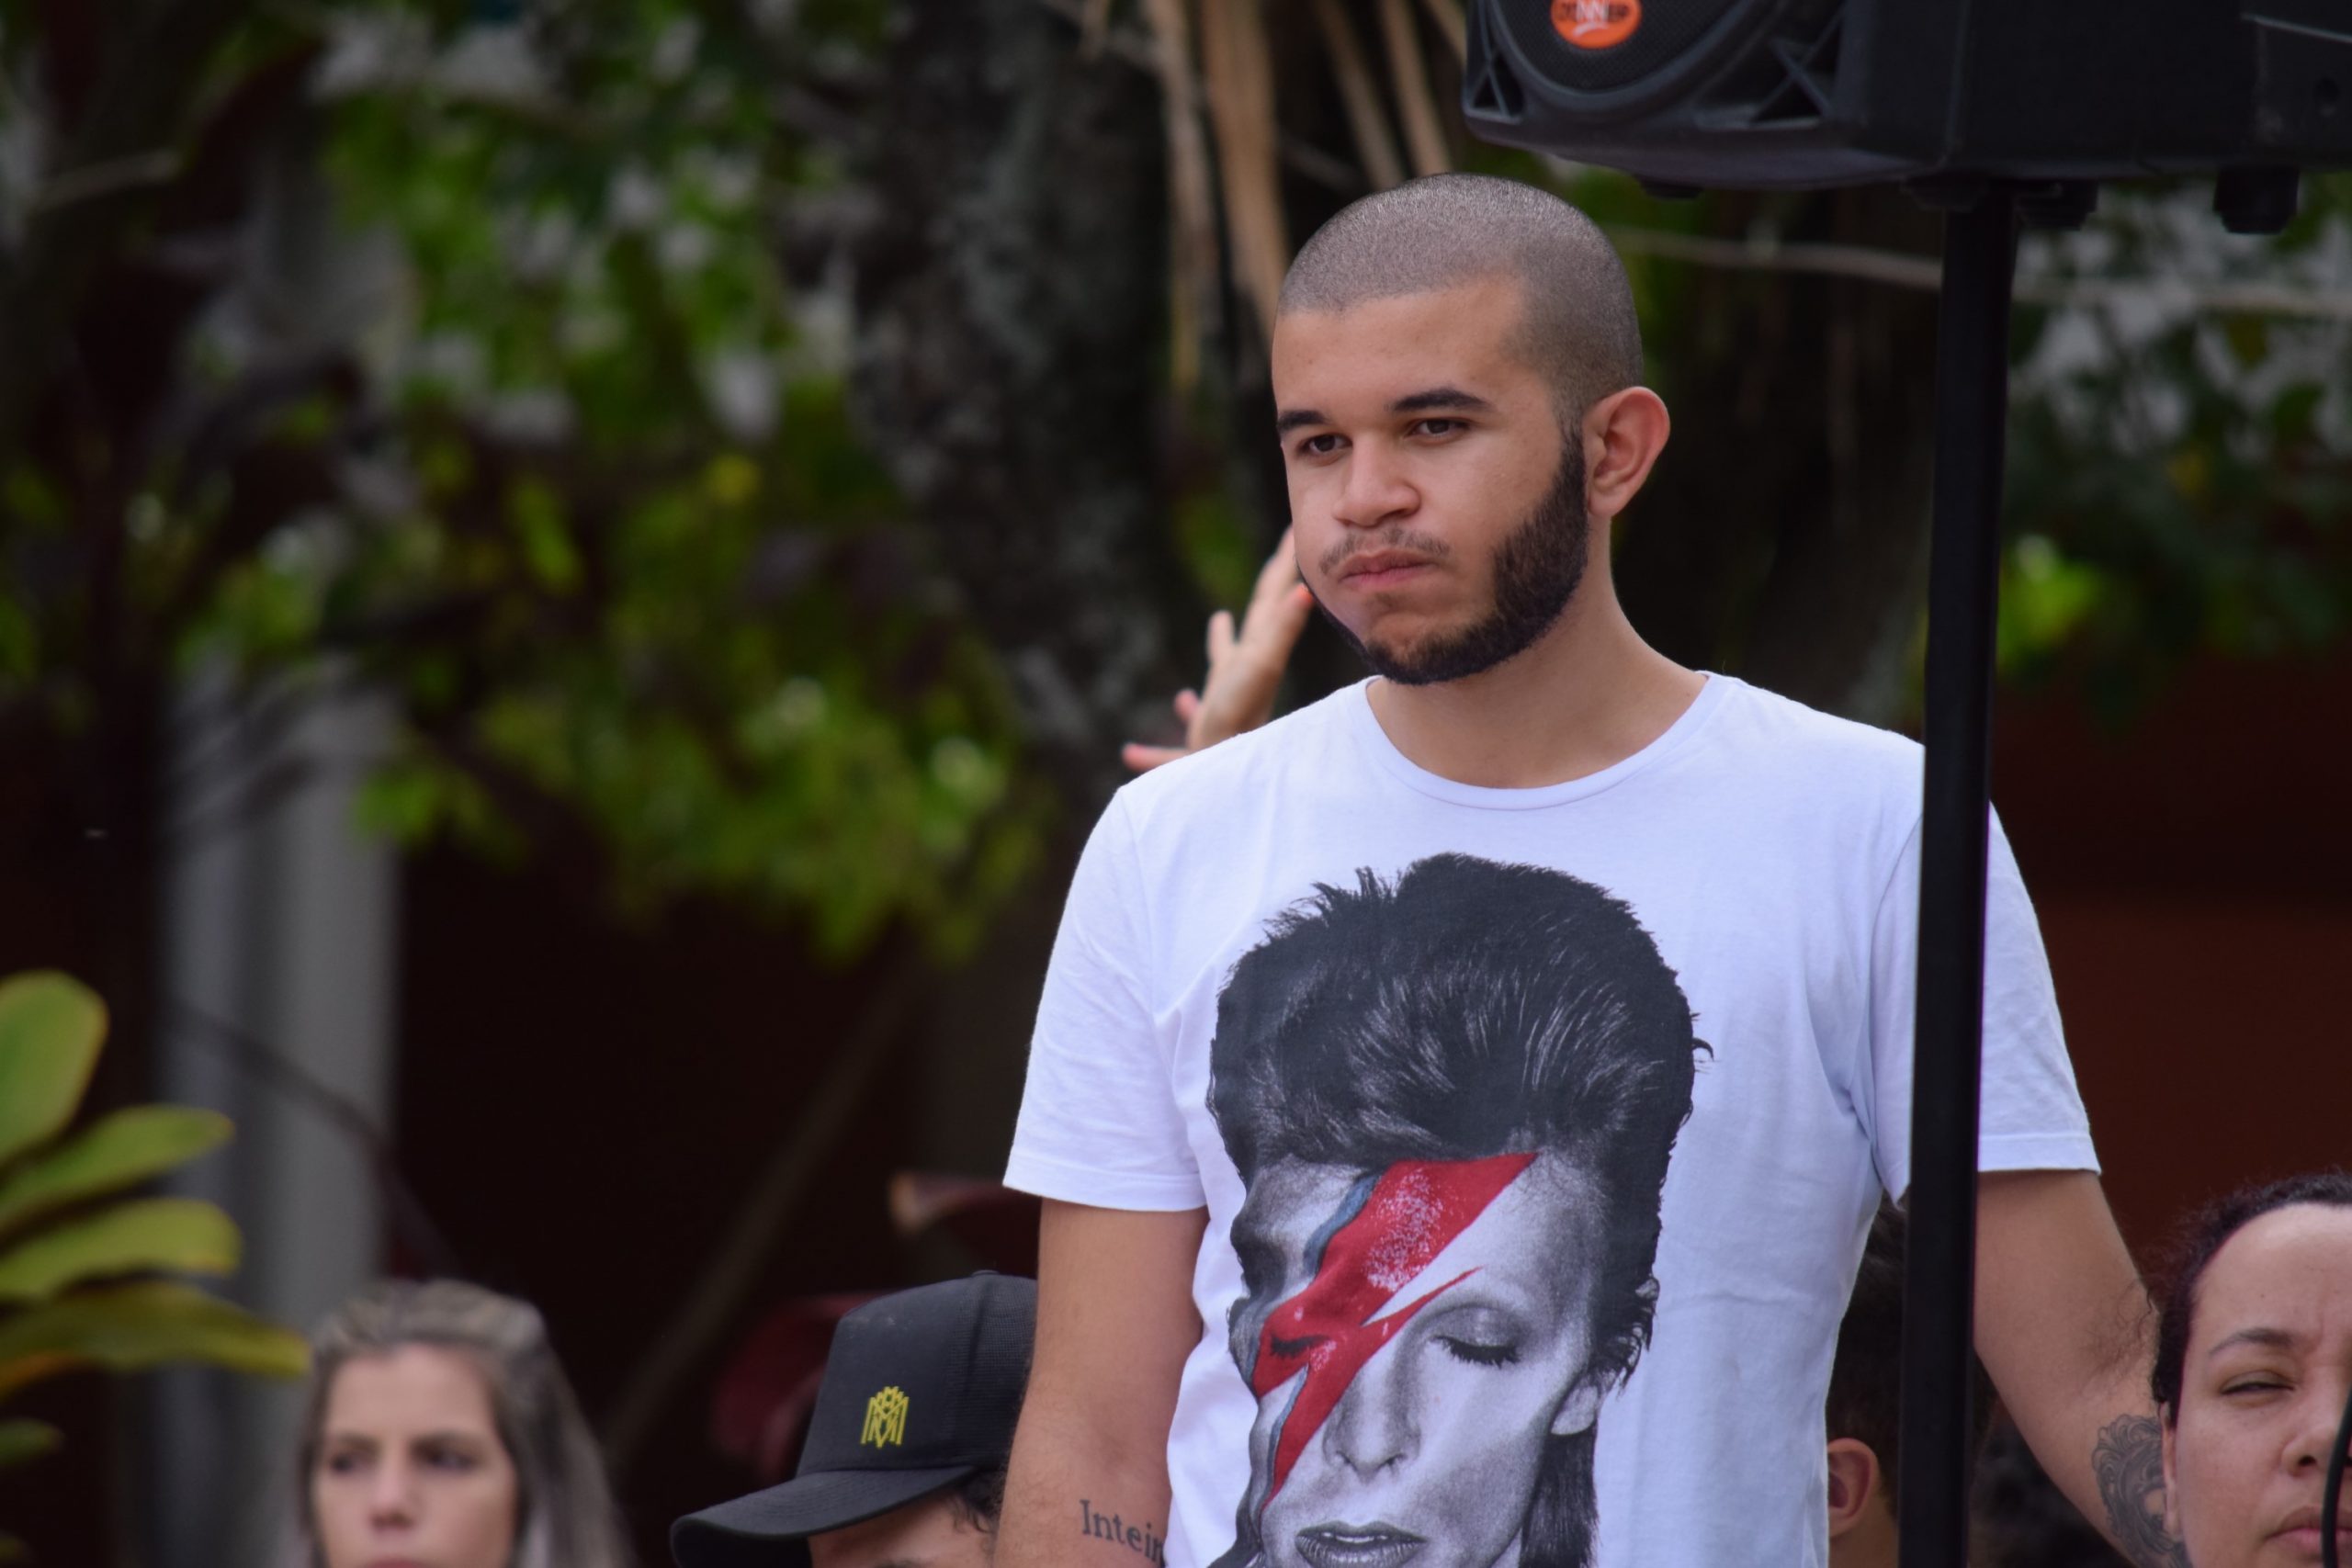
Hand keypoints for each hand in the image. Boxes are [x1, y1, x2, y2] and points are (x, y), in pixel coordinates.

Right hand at [1122, 530, 1313, 771]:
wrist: (1230, 769)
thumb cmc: (1242, 714)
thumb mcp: (1261, 665)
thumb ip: (1281, 629)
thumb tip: (1306, 591)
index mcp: (1256, 647)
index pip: (1272, 596)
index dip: (1283, 564)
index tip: (1294, 530)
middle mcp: (1245, 665)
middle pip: (1257, 617)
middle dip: (1266, 588)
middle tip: (1278, 557)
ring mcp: (1229, 692)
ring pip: (1224, 658)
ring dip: (1221, 639)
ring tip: (1219, 620)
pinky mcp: (1210, 724)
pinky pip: (1194, 714)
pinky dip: (1182, 713)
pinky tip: (1167, 717)